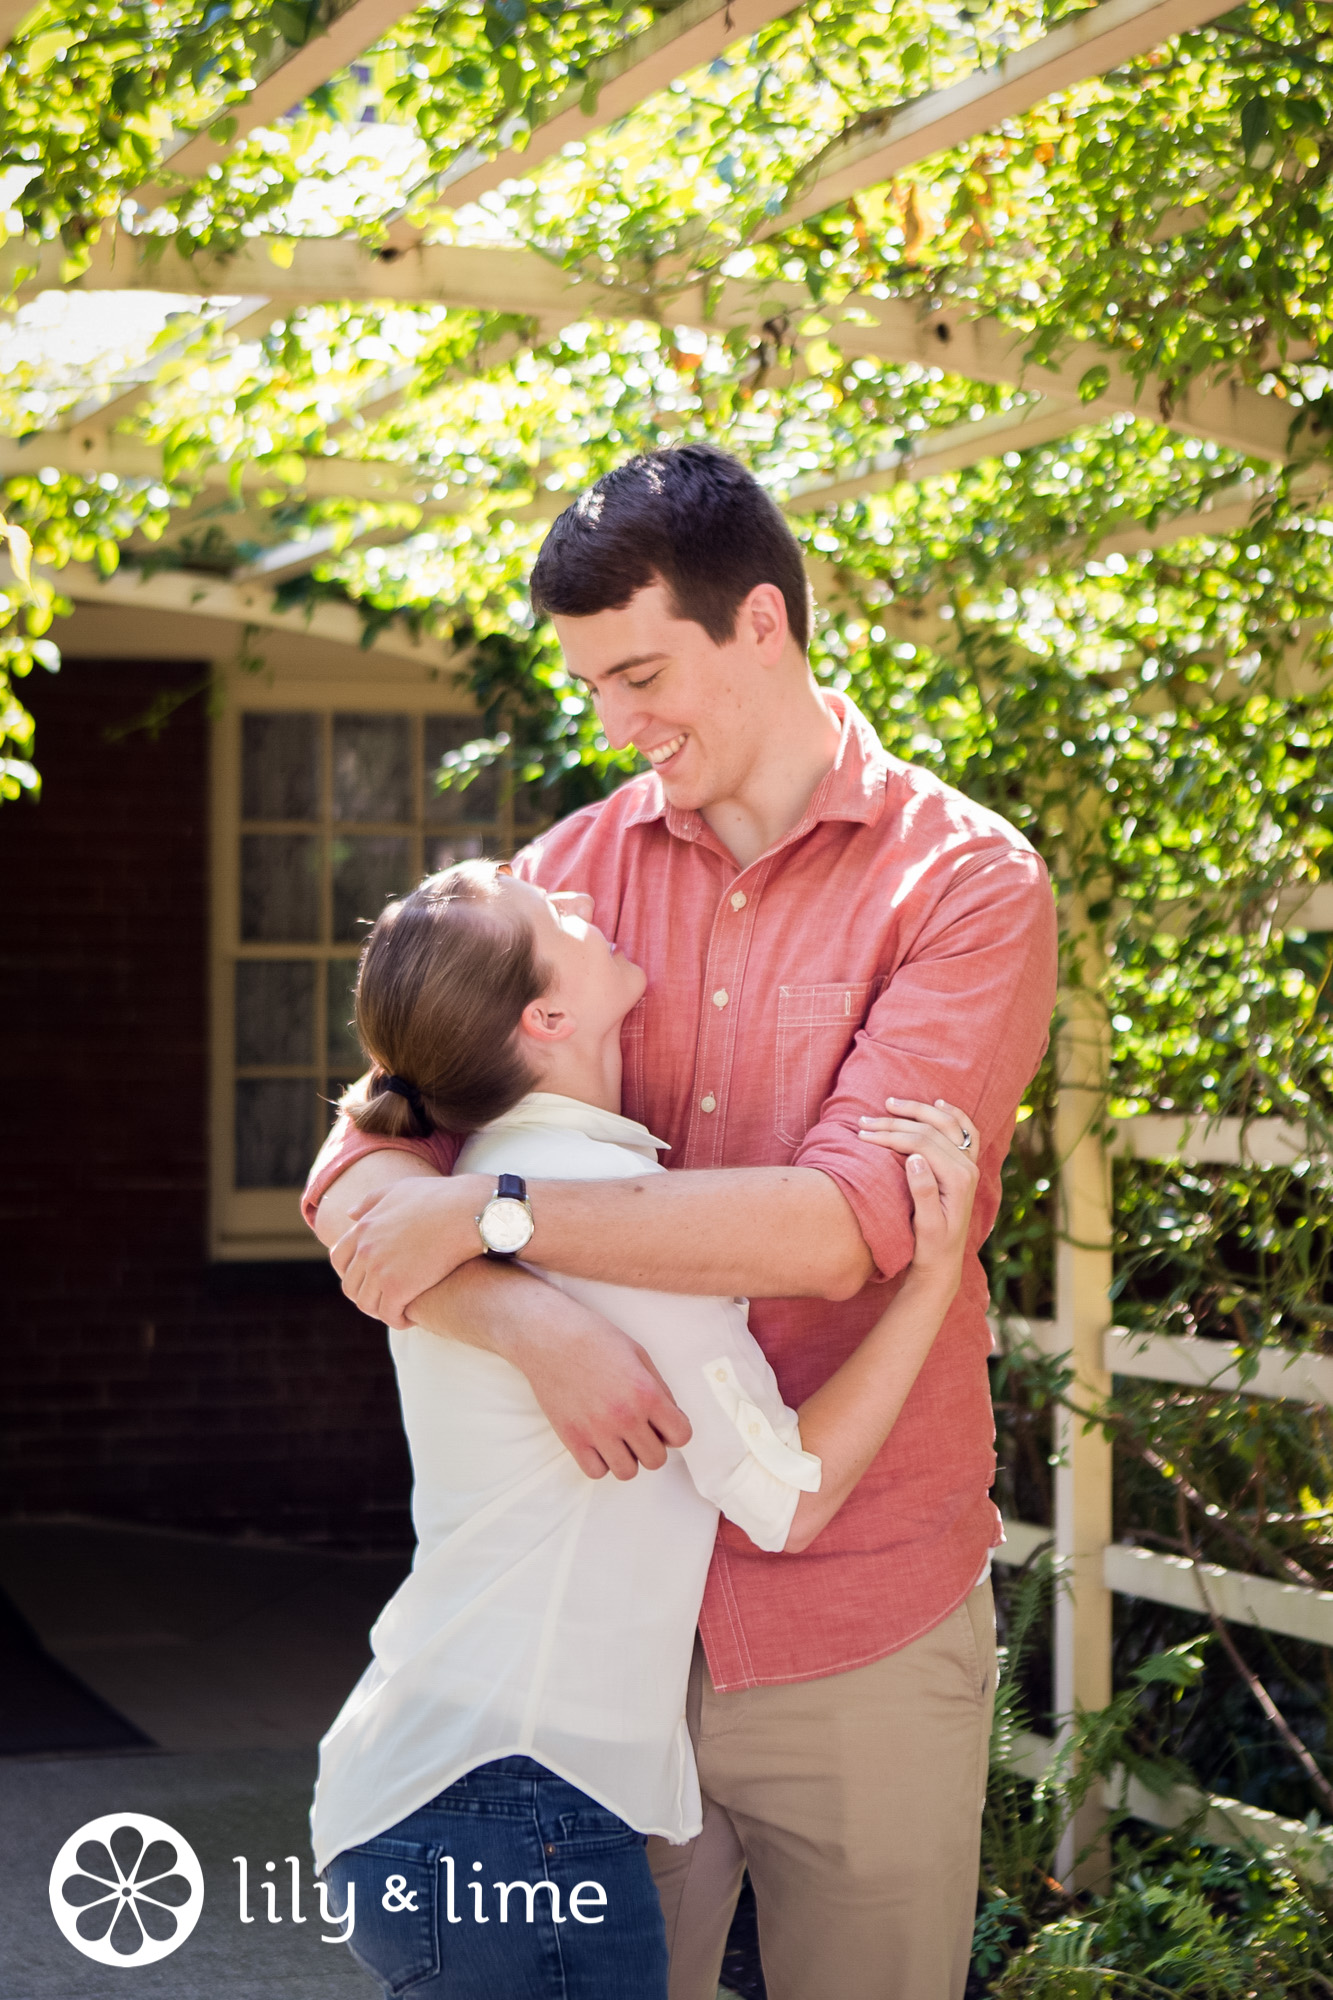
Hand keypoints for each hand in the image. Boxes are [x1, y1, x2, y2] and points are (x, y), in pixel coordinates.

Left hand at [331, 1173, 490, 1323]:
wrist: (467, 1211)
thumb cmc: (440, 1198)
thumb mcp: (399, 1190)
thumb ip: (371, 1201)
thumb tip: (349, 1214)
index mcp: (363, 1228)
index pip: (339, 1259)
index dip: (350, 1273)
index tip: (368, 1280)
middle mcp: (366, 1251)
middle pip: (351, 1286)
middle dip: (365, 1296)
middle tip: (385, 1300)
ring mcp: (380, 1270)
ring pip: (367, 1304)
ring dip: (381, 1311)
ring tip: (399, 1311)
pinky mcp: (399, 1288)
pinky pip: (389, 1315)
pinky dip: (398, 1320)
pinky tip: (412, 1318)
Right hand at [498, 1293, 693, 1480]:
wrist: (550, 1336)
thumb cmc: (594, 1339)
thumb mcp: (639, 1354)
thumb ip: (659, 1389)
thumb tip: (671, 1416)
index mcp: (646, 1393)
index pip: (681, 1436)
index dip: (675, 1431)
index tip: (665, 1425)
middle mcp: (624, 1417)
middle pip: (656, 1459)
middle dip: (653, 1445)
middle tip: (640, 1430)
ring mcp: (597, 1431)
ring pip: (628, 1472)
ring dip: (627, 1458)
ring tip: (619, 1438)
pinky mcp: (572, 1438)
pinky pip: (596, 1472)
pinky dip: (601, 1462)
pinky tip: (598, 1442)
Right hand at [857, 1097, 979, 1286]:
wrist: (943, 1263)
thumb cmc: (930, 1248)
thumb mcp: (925, 1226)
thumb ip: (923, 1191)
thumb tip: (914, 1158)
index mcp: (958, 1179)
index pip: (921, 1144)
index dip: (890, 1136)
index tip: (862, 1135)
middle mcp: (968, 1167)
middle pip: (930, 1131)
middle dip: (895, 1122)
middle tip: (864, 1121)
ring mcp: (969, 1165)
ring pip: (946, 1124)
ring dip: (917, 1111)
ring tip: (889, 1103)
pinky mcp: (965, 1167)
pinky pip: (965, 1131)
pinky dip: (952, 1114)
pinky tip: (937, 1103)